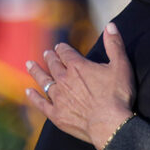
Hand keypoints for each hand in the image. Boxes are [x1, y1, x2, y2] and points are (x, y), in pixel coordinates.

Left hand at [26, 22, 135, 149]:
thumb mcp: (121, 66)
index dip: (63, 48)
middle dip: (50, 58)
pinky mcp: (56, 114)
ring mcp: (58, 97)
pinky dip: (33, 96)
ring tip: (30, 64)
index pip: (66, 53)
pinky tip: (28, 92)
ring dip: (36, 72)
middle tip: (46, 53)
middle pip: (53, 65)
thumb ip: (115, 45)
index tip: (60, 46)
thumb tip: (111, 25)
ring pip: (43, 81)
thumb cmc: (117, 95)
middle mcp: (64, 79)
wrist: (109, 124)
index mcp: (78, 67)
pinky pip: (41, 103)